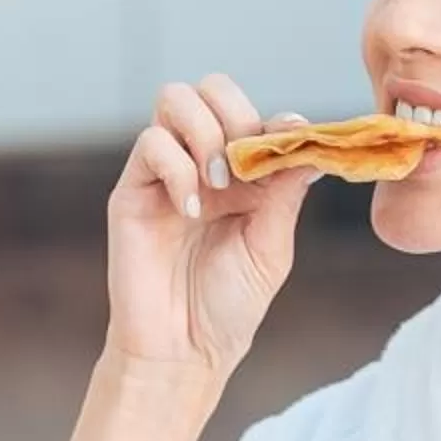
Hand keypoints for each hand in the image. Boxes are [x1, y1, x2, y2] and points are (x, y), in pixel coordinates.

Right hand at [105, 76, 317, 414]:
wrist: (183, 351)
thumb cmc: (227, 307)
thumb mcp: (272, 247)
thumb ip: (285, 191)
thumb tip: (305, 136)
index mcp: (244, 176)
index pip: (256, 116)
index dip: (278, 122)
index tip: (296, 143)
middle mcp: (203, 164)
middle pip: (213, 88)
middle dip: (236, 113)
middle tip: (244, 166)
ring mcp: (166, 174)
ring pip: (176, 99)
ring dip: (204, 132)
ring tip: (217, 184)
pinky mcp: (134, 191)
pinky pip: (150, 144)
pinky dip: (176, 167)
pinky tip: (190, 210)